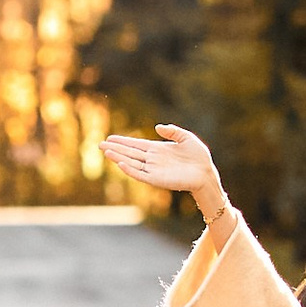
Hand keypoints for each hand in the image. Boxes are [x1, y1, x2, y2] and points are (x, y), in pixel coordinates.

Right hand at [102, 125, 226, 222]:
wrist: (206, 173)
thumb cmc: (199, 157)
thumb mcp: (186, 138)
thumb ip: (172, 131)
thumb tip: (157, 127)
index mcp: (158, 150)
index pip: (136, 145)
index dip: (123, 141)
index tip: (110, 138)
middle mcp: (153, 160)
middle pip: (130, 153)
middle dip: (115, 148)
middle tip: (100, 144)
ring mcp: (153, 170)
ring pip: (131, 163)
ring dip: (118, 158)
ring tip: (106, 151)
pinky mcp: (156, 179)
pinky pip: (140, 174)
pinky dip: (129, 169)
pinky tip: (120, 164)